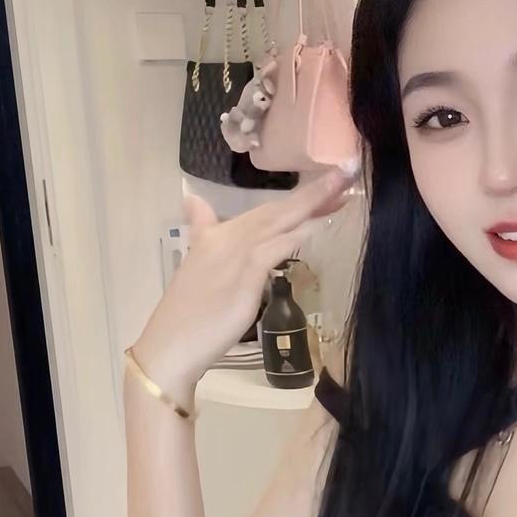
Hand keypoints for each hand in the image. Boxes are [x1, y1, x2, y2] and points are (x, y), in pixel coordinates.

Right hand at [131, 168, 359, 391]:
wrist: (171, 342)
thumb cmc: (187, 314)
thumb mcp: (197, 265)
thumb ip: (202, 231)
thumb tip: (192, 201)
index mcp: (214, 235)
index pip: (262, 211)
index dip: (295, 197)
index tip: (324, 184)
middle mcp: (226, 238)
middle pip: (276, 210)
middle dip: (313, 192)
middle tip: (345, 173)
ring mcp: (235, 255)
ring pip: (278, 222)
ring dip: (312, 205)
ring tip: (342, 188)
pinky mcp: (244, 276)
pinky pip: (274, 249)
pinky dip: (295, 235)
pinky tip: (317, 224)